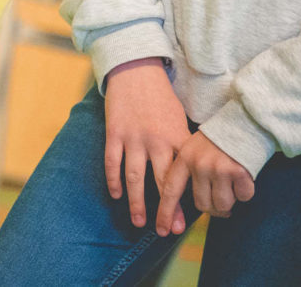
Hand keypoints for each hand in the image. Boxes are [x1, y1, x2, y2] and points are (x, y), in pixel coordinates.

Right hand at [103, 58, 188, 229]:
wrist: (136, 70)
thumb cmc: (161, 98)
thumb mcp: (180, 121)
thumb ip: (182, 148)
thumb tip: (188, 177)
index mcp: (177, 138)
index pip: (182, 178)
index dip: (182, 203)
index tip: (181, 224)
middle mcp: (157, 140)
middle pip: (161, 182)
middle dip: (163, 210)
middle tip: (163, 231)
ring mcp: (133, 137)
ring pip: (134, 177)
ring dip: (136, 202)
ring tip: (139, 221)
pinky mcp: (114, 131)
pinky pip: (112, 161)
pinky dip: (113, 179)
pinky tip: (115, 194)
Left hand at [156, 131, 253, 235]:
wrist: (241, 121)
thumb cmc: (216, 138)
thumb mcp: (191, 147)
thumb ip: (185, 169)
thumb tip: (183, 201)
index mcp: (183, 158)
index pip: (169, 190)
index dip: (165, 212)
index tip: (161, 230)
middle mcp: (197, 165)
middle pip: (201, 205)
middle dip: (212, 208)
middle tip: (219, 203)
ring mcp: (217, 169)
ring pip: (222, 205)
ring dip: (229, 201)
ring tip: (230, 187)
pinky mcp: (237, 172)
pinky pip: (242, 197)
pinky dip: (245, 192)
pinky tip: (242, 178)